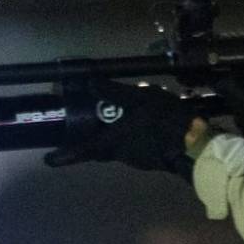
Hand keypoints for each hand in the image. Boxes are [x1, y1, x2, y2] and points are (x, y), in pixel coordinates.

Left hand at [44, 80, 198, 177]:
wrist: (195, 142)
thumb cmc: (163, 120)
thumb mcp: (137, 98)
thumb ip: (113, 91)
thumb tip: (89, 83)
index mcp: (112, 142)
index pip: (81, 151)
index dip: (63, 156)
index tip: (48, 160)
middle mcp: (121, 154)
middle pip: (99, 149)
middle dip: (91, 141)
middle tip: (85, 129)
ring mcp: (137, 159)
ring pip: (118, 147)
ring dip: (116, 134)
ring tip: (122, 116)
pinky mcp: (150, 158)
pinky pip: (133, 147)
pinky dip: (131, 136)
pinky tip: (143, 123)